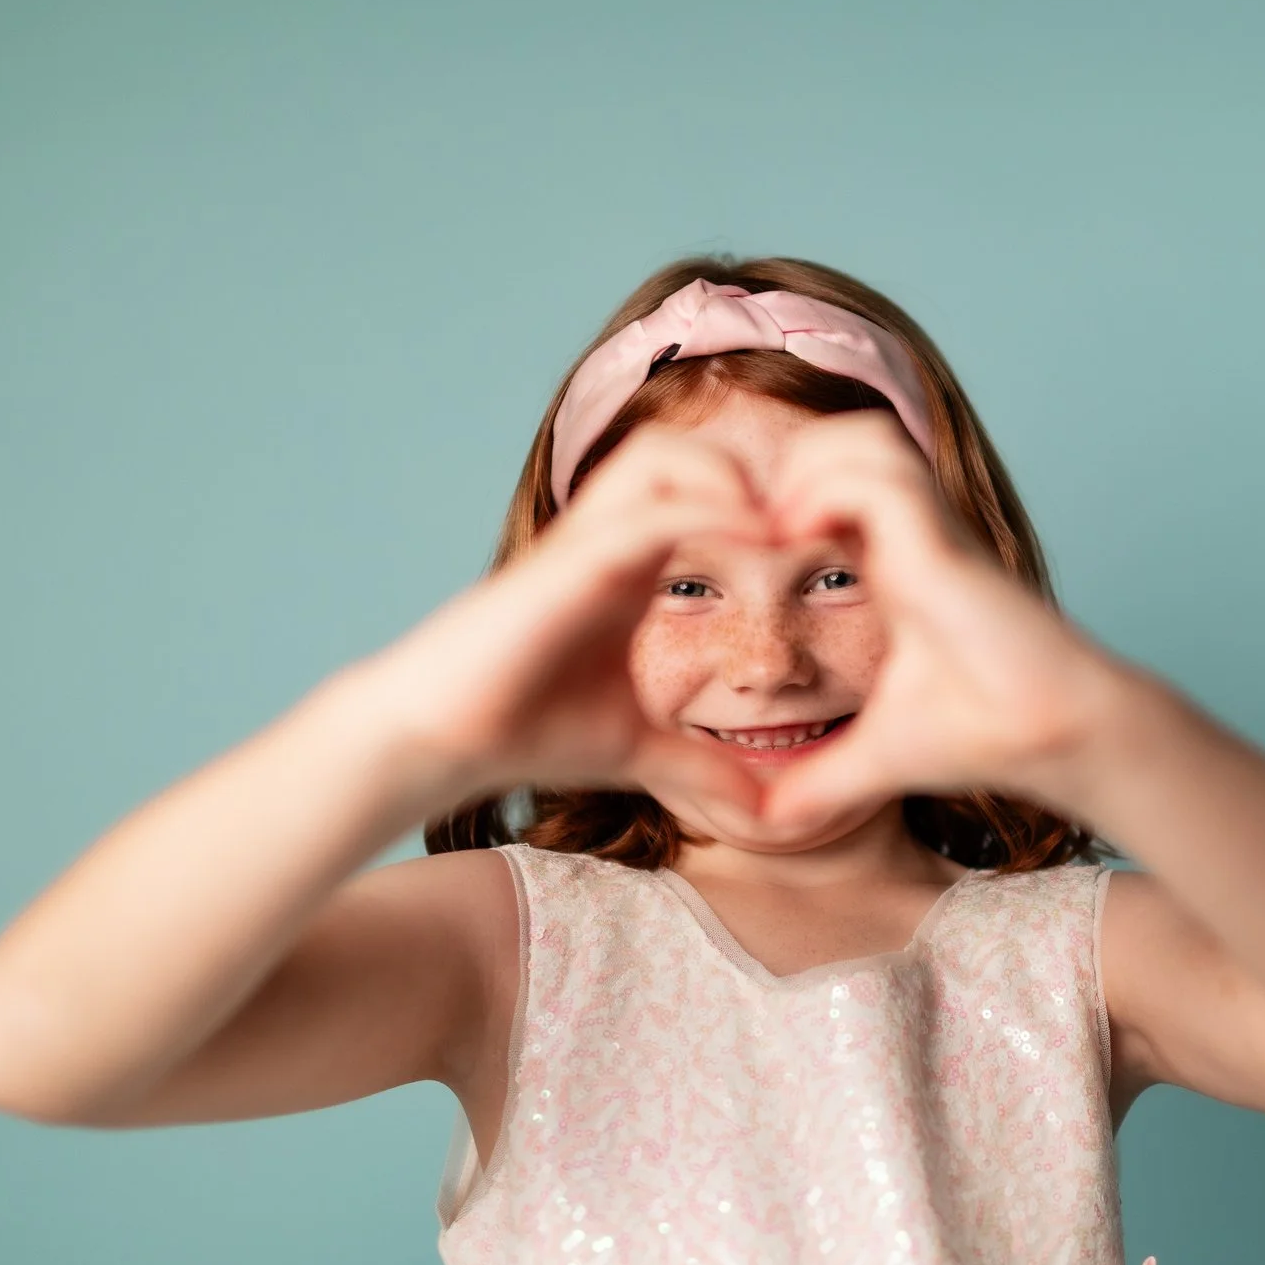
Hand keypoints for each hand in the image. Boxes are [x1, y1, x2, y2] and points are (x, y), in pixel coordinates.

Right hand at [365, 426, 772, 814]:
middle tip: (809, 523)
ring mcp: (586, 542)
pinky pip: (649, 512)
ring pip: (663, 457)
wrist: (441, 738)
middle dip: (753, 471)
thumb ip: (699, 768)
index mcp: (628, 564)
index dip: (765, 505)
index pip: (701, 494)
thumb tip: (764, 812)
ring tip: (782, 528)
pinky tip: (758, 543)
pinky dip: (708, 513)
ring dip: (730, 478)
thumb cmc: (524, 730)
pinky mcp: (569, 560)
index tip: (823, 549)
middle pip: (686, 451)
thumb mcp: (637, 750)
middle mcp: (609, 539)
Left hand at [753, 412, 1121, 831]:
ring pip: (859, 436)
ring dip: (803, 467)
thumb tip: (770, 826)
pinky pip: (871, 475)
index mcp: (896, 561)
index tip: (735, 549)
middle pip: (843, 438)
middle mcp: (914, 532)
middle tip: (746, 526)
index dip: (779, 496)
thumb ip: (822, 781)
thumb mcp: (876, 759)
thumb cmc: (982, 735)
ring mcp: (931, 528)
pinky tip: (795, 537)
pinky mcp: (940, 542)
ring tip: (771, 528)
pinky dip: (825, 490)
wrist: (1052, 734)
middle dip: (784, 465)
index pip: (833, 482)